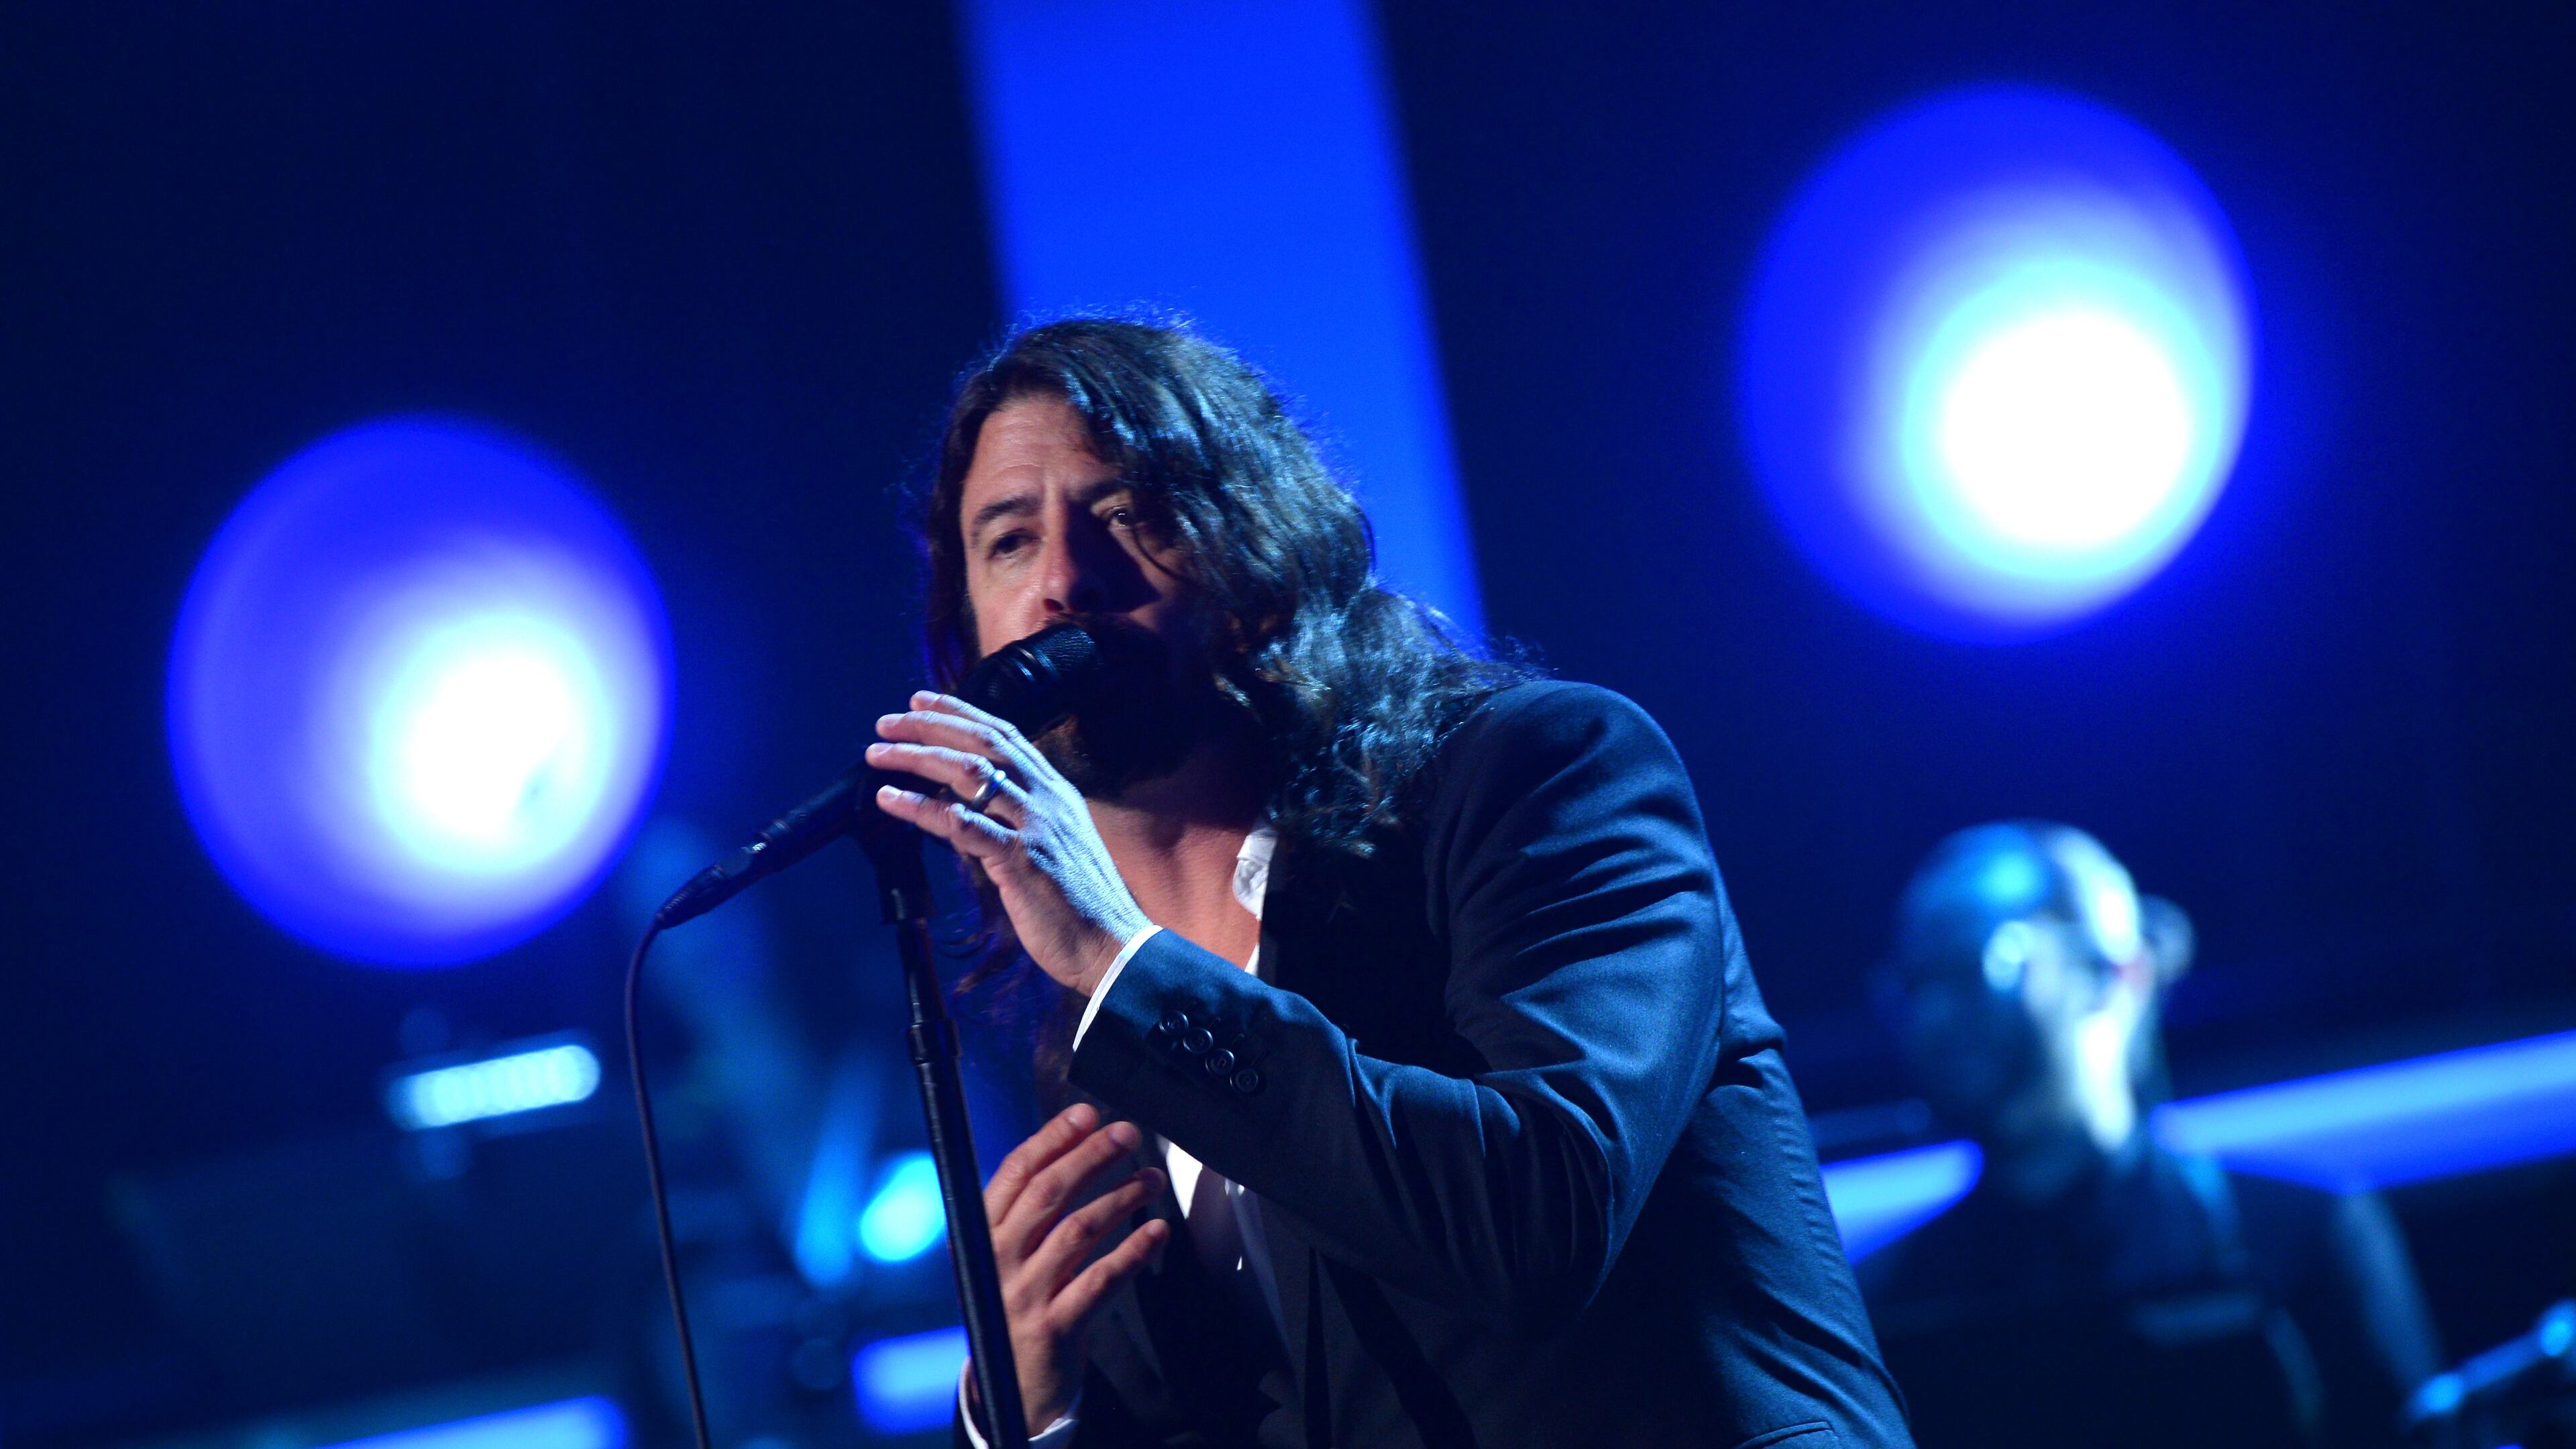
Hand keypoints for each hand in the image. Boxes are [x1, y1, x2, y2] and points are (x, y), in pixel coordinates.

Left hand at [870, 691, 1151, 993]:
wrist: (1113, 946)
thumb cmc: (1080, 904)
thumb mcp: (1056, 844)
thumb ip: (1019, 820)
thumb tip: (968, 808)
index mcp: (1055, 792)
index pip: (1004, 735)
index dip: (961, 713)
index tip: (922, 701)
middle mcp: (1046, 799)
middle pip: (983, 744)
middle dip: (930, 725)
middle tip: (887, 721)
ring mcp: (1034, 827)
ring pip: (968, 773)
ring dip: (917, 757)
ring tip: (879, 755)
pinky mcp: (1019, 860)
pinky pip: (961, 824)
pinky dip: (920, 808)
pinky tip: (890, 801)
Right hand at [976, 1104, 1170, 1429]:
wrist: (1012, 1386)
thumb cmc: (1019, 1302)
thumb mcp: (1008, 1254)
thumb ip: (1031, 1209)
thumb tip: (1076, 1145)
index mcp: (982, 1234)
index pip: (1014, 1173)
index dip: (1052, 1138)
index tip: (1087, 1113)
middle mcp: (996, 1260)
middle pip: (1048, 1194)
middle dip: (1091, 1155)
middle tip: (1128, 1133)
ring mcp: (1024, 1295)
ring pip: (1078, 1230)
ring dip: (1121, 1198)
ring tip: (1152, 1179)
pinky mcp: (1055, 1327)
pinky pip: (1100, 1279)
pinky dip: (1133, 1251)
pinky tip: (1157, 1231)